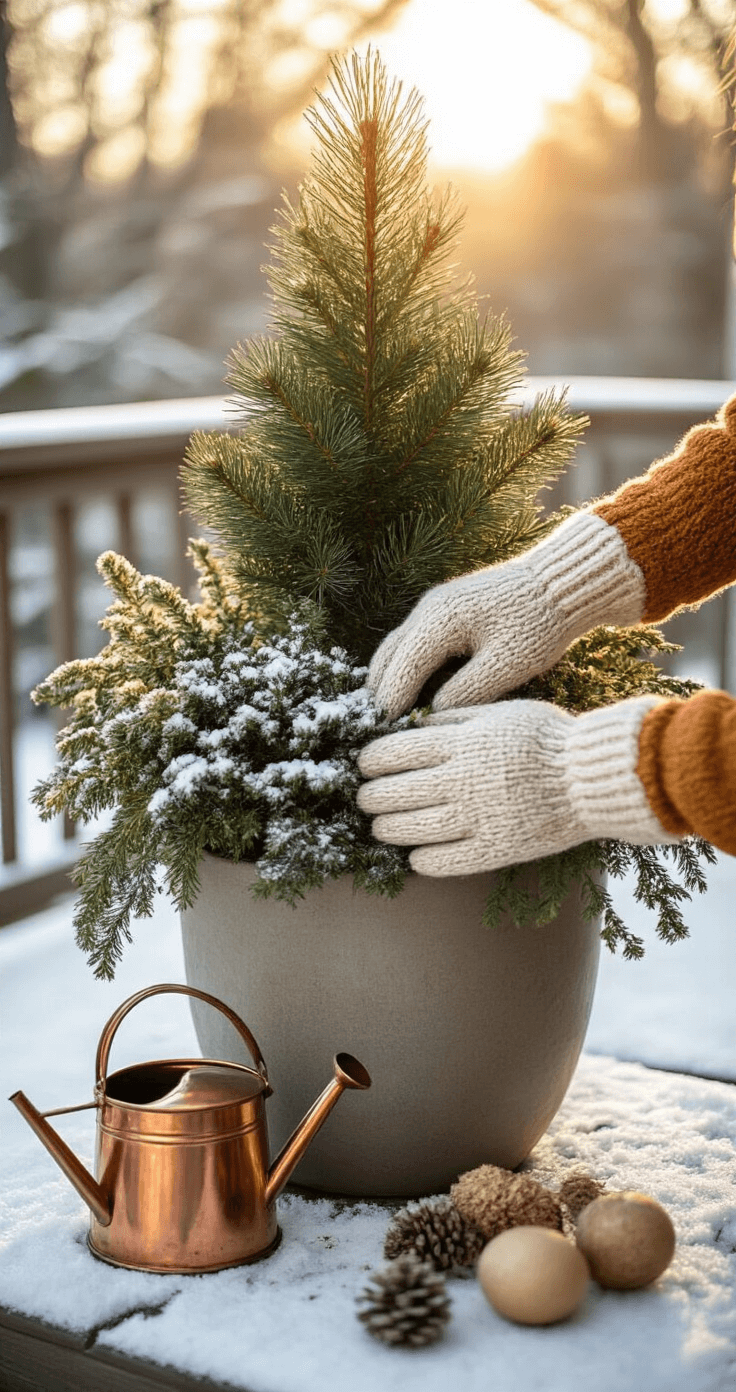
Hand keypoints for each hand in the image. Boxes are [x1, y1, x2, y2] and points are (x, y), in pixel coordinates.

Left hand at [357, 697, 674, 875]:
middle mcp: (461, 781)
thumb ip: (456, 717)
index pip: (392, 753)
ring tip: (380, 826)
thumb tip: (414, 725)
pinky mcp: (493, 850)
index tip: (366, 765)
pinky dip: (421, 859)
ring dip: (386, 828)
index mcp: (461, 743)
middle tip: (366, 798)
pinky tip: (416, 854)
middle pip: (392, 793)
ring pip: (408, 829)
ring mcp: (476, 818)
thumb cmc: (548, 738)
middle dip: (370, 796)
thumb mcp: (501, 711)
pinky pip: (441, 861)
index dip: (370, 761)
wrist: (593, 777)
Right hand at [367, 512, 644, 717]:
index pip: (401, 671)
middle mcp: (427, 610)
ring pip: (395, 647)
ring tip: (387, 715)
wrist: (560, 583)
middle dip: (380, 693)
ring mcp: (434, 605)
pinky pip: (411, 640)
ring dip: (388, 678)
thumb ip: (466, 692)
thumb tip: (431, 716)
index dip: (390, 705)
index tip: (380, 735)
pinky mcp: (445, 607)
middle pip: (388, 658)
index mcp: (439, 622)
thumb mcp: (507, 666)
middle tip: (376, 730)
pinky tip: (409, 689)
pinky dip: (402, 665)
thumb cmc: (539, 625)